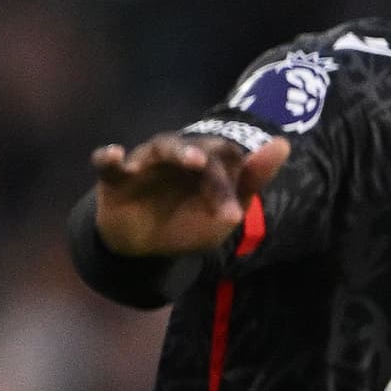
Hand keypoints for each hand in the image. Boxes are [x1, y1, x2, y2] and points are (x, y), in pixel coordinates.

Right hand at [86, 128, 288, 258]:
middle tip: (206, 169)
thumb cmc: (189, 224)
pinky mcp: (115, 179)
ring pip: (160, 147)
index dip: (230, 180)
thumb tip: (283, 142)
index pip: (226, 158)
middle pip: (195, 148)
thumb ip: (252, 180)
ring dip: (174, 151)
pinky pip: (107, 163)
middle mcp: (178, 157)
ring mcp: (146, 164)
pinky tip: (114, 154)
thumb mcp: (225, 212)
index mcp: (207, 163)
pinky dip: (108, 157)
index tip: (230, 213)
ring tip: (190, 160)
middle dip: (205, 163)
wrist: (146, 248)